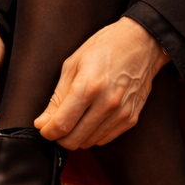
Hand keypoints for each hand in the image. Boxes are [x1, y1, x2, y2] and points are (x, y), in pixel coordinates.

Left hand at [34, 17, 168, 148]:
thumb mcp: (73, 65)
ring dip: (77, 136)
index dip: (48, 131)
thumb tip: (43, 122)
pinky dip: (94, 134)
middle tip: (57, 125)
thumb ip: (57, 98)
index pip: (62, 124)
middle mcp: (107, 102)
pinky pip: (105, 139)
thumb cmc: (105, 48)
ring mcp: (121, 112)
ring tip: (75, 119)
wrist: (141, 42)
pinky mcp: (131, 118)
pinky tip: (91, 119)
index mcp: (88, 86)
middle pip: (74, 139)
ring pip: (89, 142)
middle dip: (60, 137)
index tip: (44, 128)